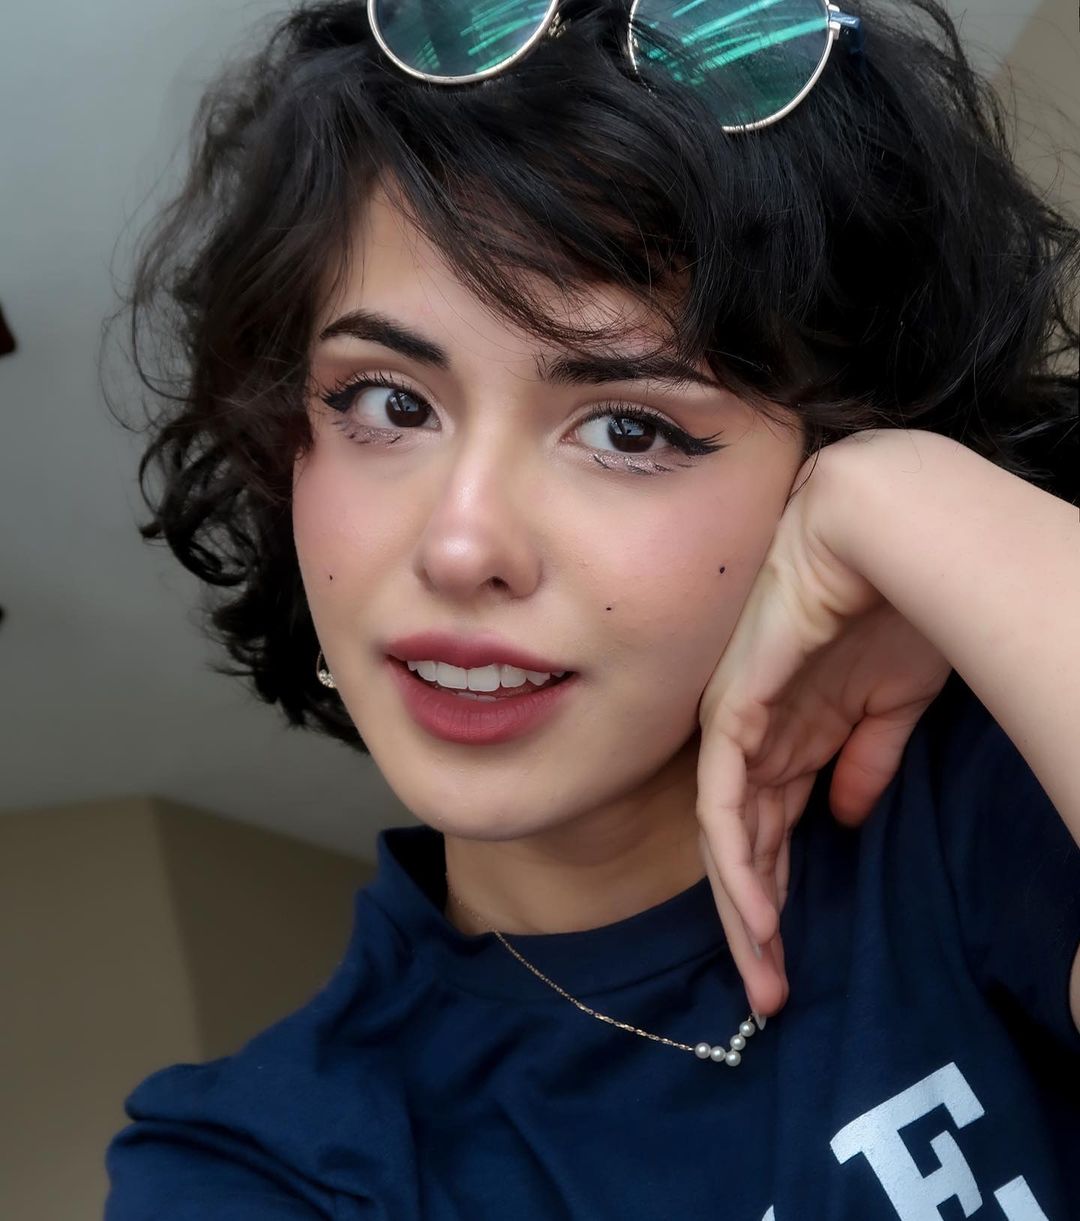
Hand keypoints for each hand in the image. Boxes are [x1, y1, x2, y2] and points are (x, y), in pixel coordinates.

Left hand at [696, 436, 952, 1017]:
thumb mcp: (889, 703)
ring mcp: (736, 724)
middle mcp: (754, 737)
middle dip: (755, 919)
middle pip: (743, 843)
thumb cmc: (890, 605)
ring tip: (763, 972)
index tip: (789, 956)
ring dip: (743, 906)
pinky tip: (755, 912)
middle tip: (769, 989)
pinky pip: (722, 799)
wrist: (884, 536)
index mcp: (790, 735)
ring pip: (724, 834)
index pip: (772, 827)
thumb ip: (864, 758)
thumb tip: (847, 815)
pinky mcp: (732, 710)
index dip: (779, 891)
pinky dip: (738, 858)